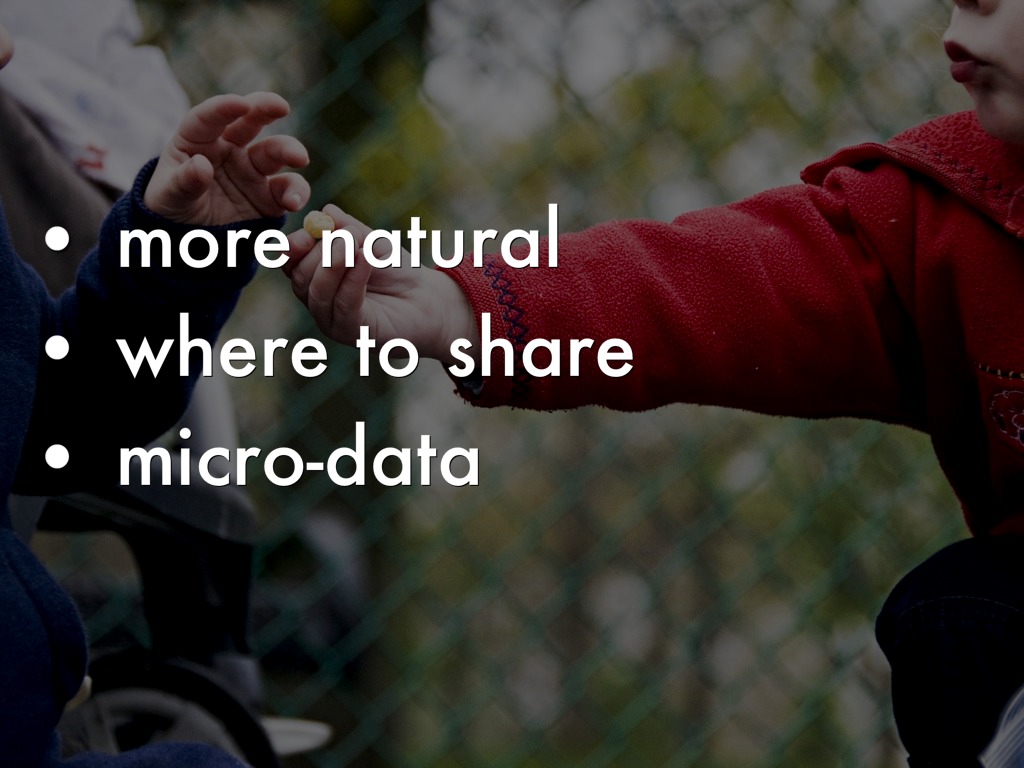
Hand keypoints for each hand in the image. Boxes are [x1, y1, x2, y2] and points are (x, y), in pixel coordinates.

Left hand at [144, 92, 309, 224]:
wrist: (189, 241)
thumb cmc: (172, 208)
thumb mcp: (169, 197)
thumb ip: (184, 182)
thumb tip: (201, 165)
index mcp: (198, 140)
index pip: (209, 118)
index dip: (224, 108)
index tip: (240, 104)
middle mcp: (229, 149)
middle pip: (250, 122)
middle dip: (267, 109)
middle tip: (282, 106)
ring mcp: (252, 171)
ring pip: (275, 152)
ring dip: (290, 151)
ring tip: (300, 159)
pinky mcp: (270, 197)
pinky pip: (288, 190)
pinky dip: (296, 193)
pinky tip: (294, 202)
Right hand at [284, 205, 477, 363]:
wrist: (430, 299)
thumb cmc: (397, 271)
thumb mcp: (370, 242)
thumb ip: (348, 228)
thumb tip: (326, 212)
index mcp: (315, 278)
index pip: (290, 262)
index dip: (294, 245)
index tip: (312, 228)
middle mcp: (319, 302)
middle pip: (300, 277)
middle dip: (321, 251)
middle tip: (348, 234)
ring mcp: (334, 321)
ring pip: (318, 293)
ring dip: (336, 262)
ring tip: (357, 243)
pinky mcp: (355, 334)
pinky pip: (344, 305)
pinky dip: (353, 278)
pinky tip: (366, 257)